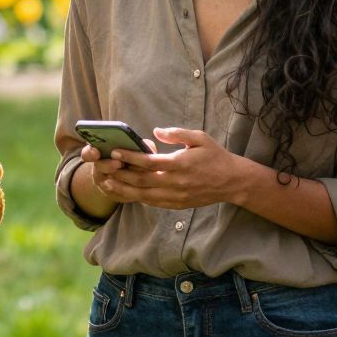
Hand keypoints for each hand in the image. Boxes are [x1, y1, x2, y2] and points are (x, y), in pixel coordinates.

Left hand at [93, 128, 239, 210]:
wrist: (232, 181)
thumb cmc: (215, 156)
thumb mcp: (199, 138)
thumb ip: (177, 133)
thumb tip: (156, 131)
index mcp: (179, 164)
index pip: (148, 162)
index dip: (129, 158)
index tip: (114, 152)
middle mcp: (175, 182)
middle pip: (141, 181)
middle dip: (120, 175)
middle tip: (104, 168)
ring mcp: (176, 196)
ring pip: (144, 195)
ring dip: (124, 189)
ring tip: (108, 183)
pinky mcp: (177, 205)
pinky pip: (153, 203)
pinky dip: (138, 197)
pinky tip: (127, 192)